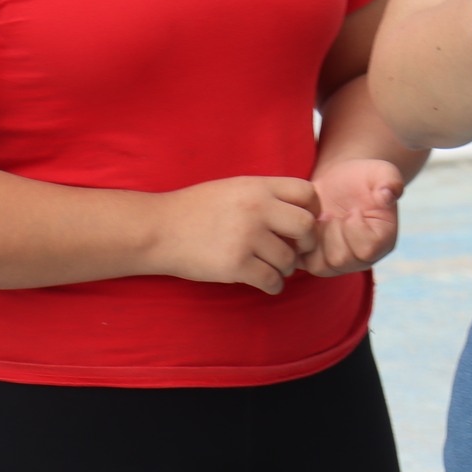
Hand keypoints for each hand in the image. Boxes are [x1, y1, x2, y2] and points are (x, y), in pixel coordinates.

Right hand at [152, 176, 320, 293]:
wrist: (158, 229)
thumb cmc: (195, 209)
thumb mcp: (233, 188)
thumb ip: (265, 195)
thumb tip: (301, 211)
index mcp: (258, 187)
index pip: (307, 192)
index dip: (313, 209)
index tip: (304, 222)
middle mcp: (257, 209)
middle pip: (306, 226)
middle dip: (306, 242)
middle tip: (297, 250)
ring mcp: (247, 237)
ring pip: (289, 259)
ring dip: (286, 267)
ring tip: (275, 267)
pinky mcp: (236, 265)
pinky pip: (272, 280)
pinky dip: (274, 285)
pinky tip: (267, 282)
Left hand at [301, 158, 404, 276]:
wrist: (340, 182)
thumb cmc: (363, 177)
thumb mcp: (381, 172)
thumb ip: (390, 180)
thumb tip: (388, 194)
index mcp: (382, 241)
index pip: (368, 249)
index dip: (355, 227)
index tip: (353, 210)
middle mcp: (361, 259)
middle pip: (341, 260)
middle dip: (331, 231)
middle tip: (331, 213)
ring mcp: (338, 263)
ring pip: (320, 265)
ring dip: (316, 237)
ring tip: (321, 219)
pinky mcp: (316, 260)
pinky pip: (303, 263)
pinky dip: (301, 243)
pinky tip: (309, 225)